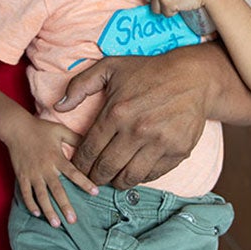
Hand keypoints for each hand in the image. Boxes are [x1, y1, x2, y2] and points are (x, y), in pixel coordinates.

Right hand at [4, 116, 98, 226]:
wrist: (16, 128)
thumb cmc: (40, 128)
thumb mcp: (60, 130)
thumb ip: (75, 138)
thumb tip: (92, 142)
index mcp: (56, 157)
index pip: (73, 173)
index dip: (85, 183)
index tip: (95, 193)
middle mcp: (45, 168)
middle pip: (57, 190)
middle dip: (65, 206)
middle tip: (73, 221)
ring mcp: (32, 174)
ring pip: (41, 196)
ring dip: (48, 211)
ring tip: (56, 224)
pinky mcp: (22, 176)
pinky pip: (26, 193)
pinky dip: (30, 204)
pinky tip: (37, 214)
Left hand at [59, 49, 208, 188]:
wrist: (192, 77)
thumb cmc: (149, 71)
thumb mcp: (110, 67)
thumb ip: (80, 85)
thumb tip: (58, 106)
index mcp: (116, 112)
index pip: (89, 150)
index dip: (80, 164)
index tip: (78, 167)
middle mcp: (137, 131)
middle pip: (106, 168)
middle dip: (94, 177)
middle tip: (93, 177)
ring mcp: (159, 143)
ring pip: (128, 177)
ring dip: (117, 182)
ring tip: (113, 178)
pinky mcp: (177, 151)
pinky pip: (152, 175)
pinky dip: (140, 177)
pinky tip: (134, 171)